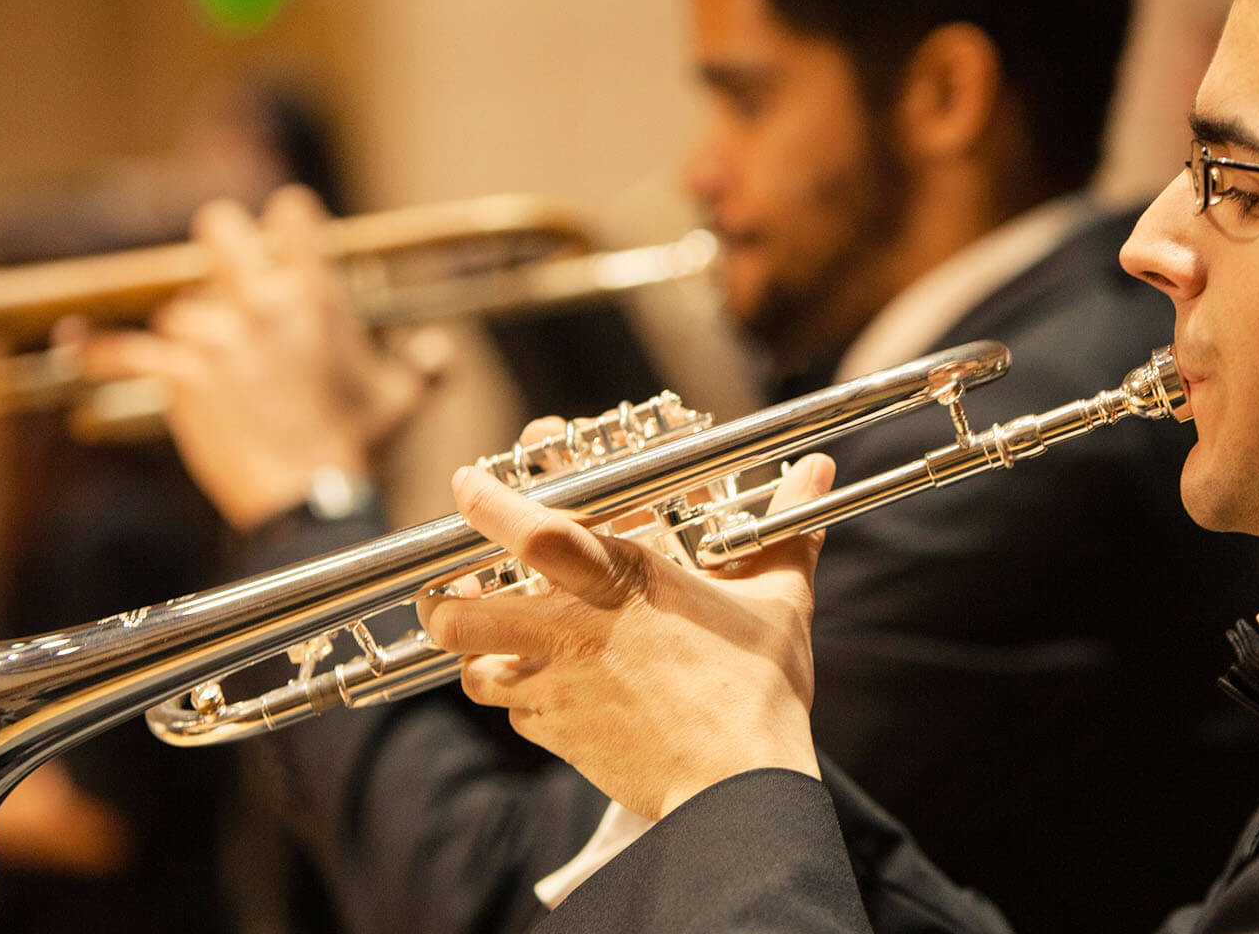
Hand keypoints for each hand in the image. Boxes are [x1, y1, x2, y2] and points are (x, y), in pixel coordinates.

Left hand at [78, 185, 432, 530]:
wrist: (310, 494)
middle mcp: (262, 302)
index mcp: (317, 297)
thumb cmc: (359, 446)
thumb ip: (426, 366)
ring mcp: (217, 335)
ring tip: (203, 361)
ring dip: (191, 331)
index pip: (293, 217)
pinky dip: (96, 348)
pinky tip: (74, 342)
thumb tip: (440, 349)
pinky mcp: (180, 374)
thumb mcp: (404, 400)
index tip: (286, 224)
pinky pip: (124, 351)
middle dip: (222, 241)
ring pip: (182, 307)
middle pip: (220, 229)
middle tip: (226, 260)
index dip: (288, 217)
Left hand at [419, 453, 836, 819]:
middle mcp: (573, 630)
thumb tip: (816, 472)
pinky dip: (519, 698)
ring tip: (488, 640)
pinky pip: (515, 712)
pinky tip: (545, 690)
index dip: (485, 501)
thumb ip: (785, 529)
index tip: (466, 485)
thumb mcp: (780, 598)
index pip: (529, 528)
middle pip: (461, 610)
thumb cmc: (760, 687)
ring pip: (470, 666)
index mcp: (621, 580)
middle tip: (451, 587)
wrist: (737, 787)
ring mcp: (558, 687)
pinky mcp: (559, 735)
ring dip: (471, 652)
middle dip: (442, 597)